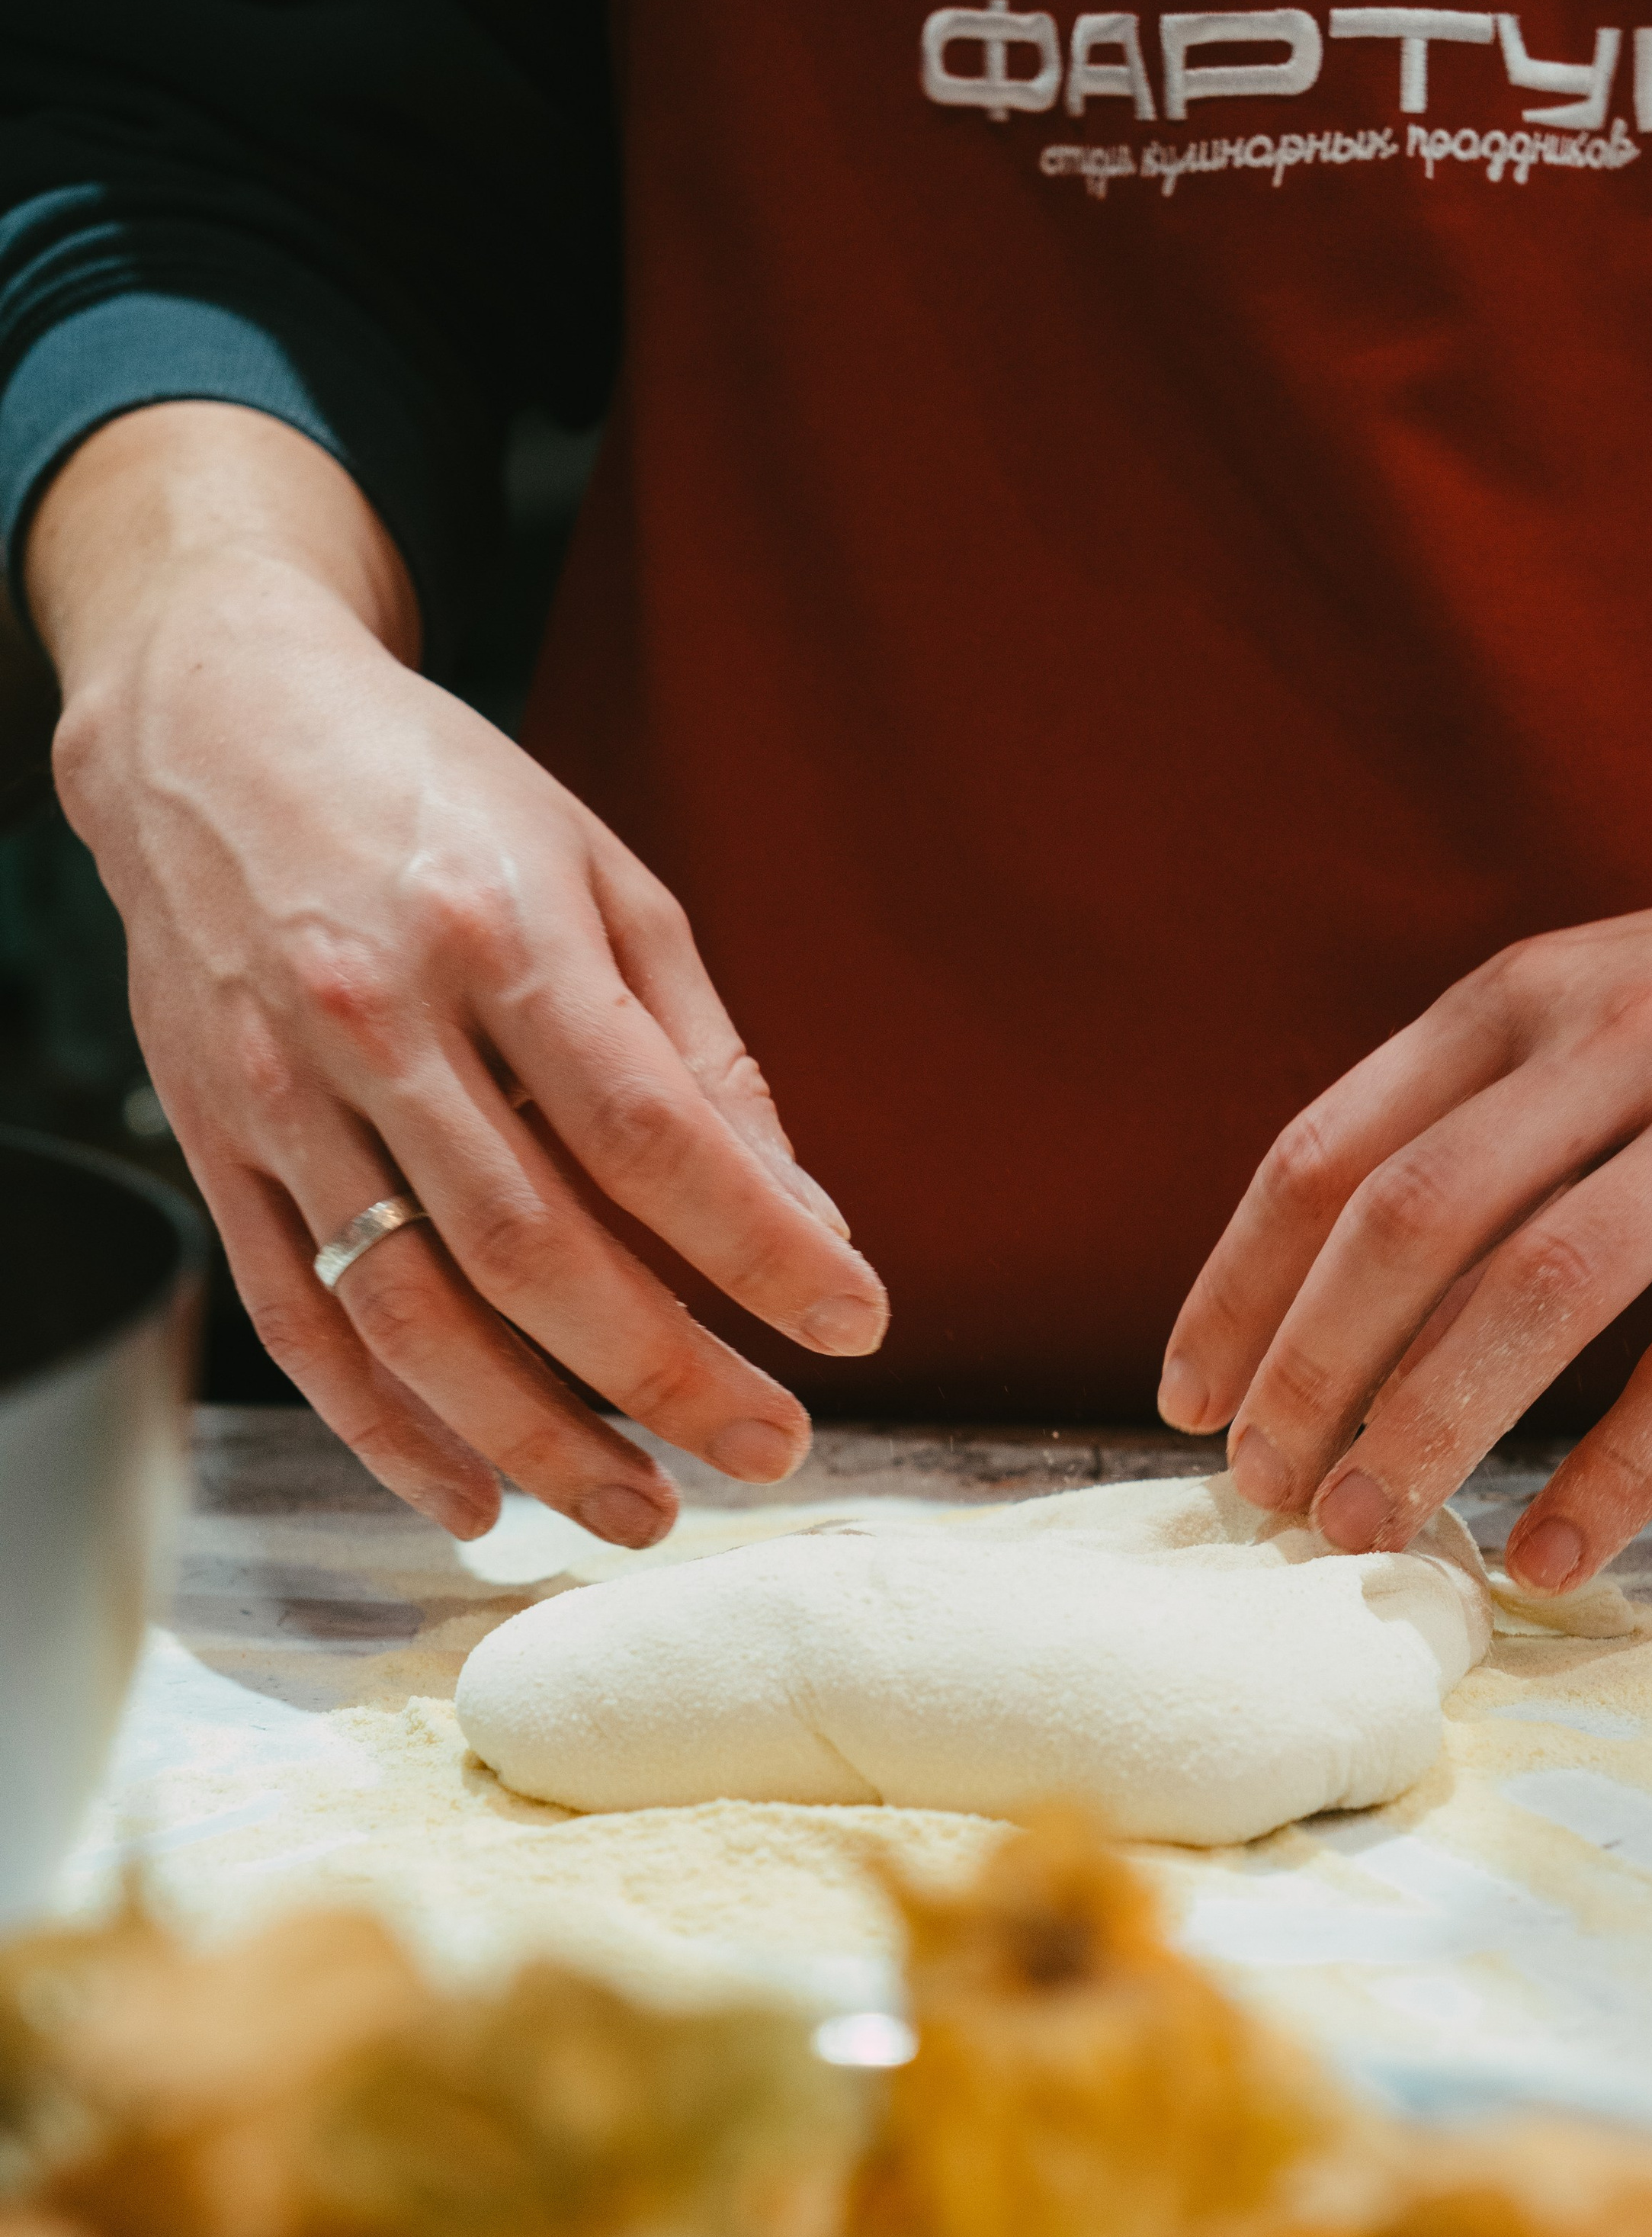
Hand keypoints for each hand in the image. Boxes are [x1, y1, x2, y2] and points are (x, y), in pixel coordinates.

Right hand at [31, 407, 886, 1543]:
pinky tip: (475, 1499)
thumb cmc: (441, 804)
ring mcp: (282, 1097)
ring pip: (411, 1313)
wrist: (212, 726)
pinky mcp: (219, 1148)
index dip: (760, 1250)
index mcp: (500, 936)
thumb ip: (704, 1056)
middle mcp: (379, 1022)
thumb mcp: (605, 882)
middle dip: (665, 1375)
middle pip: (535, 1249)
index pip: (652, 1136)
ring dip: (534, 1439)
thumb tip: (807, 1219)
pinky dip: (384, 1430)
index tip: (854, 1325)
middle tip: (771, 1449)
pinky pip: (300, 1322)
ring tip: (642, 1511)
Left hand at [1160, 815, 1651, 1587]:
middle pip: (1406, 1224)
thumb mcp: (1602, 1010)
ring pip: (1537, 1292)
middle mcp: (1608, 1040)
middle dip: (1311, 1375)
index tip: (1189, 1401)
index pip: (1327, 1154)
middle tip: (1266, 1495)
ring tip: (1368, 1533)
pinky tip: (1548, 1554)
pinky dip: (1612, 1474)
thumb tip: (1343, 1308)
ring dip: (1430, 1428)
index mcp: (1519, 996)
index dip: (1240, 1289)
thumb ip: (1483, 1123)